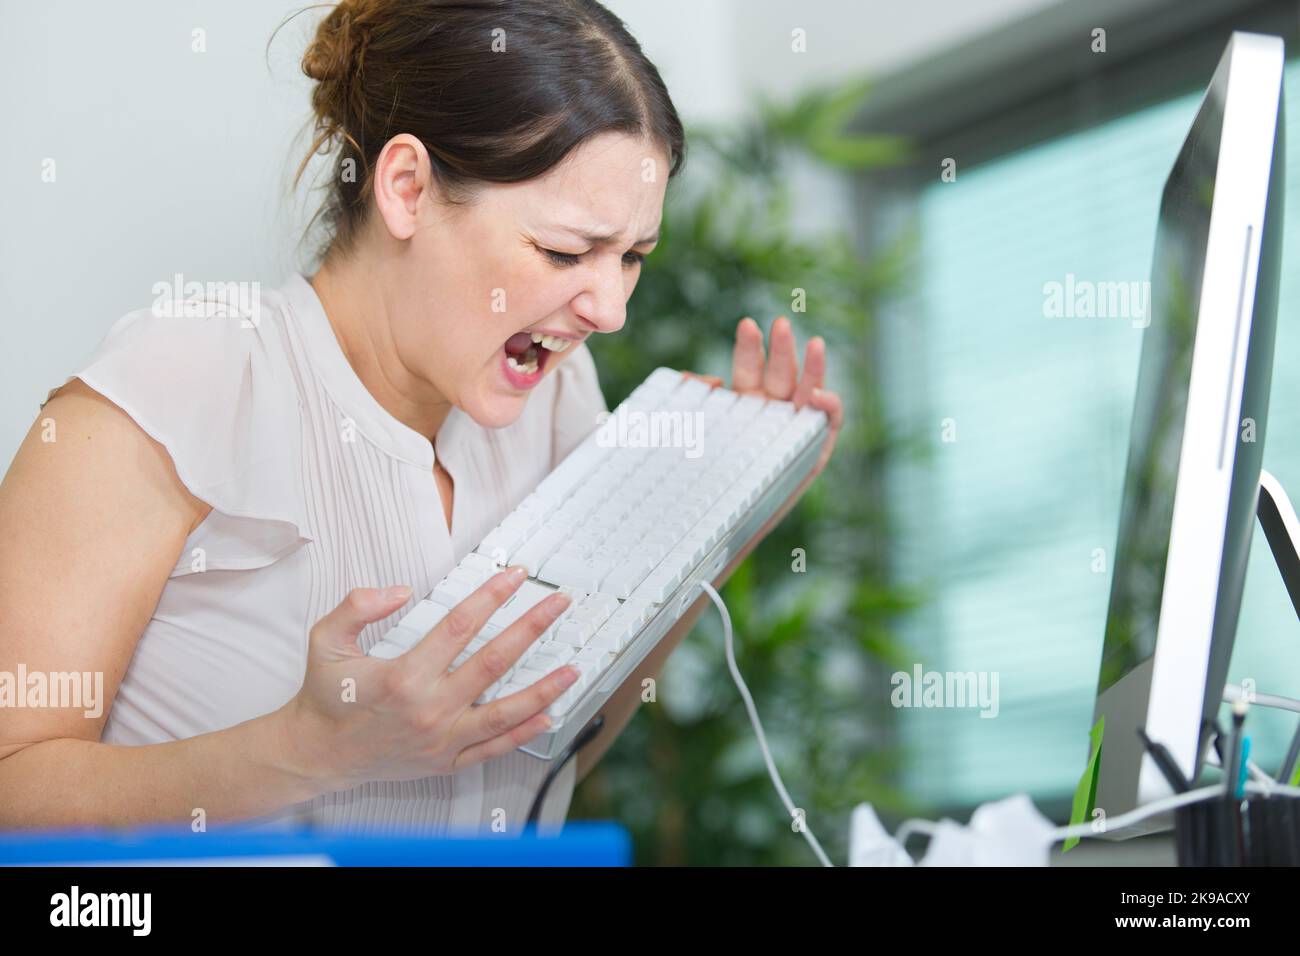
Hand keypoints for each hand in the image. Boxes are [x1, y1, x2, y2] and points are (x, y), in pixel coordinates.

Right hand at [280, 568, 575, 790]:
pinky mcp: (446, 761)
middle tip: (559, 604)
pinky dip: (524, 733)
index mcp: (403, 676)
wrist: (316, 754)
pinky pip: (493, 748)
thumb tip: (399, 591)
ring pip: (504, 712)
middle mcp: (428, 708)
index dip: (491, 597)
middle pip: (493, 662)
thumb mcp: (326, 640)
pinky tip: (549, 715)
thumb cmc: (325, 697)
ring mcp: (441, 739)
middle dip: (531, 628)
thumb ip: (357, 607)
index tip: (515, 576)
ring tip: (573, 667)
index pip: (460, 626)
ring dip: (542, 688)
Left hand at [683, 315, 842, 477]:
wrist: (732, 520)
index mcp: (747, 399)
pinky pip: (829, 420)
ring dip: (812, 366)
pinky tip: (818, 396)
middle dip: (781, 346)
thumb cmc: (713, 477)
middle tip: (780, 323)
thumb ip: (698, 403)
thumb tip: (700, 379)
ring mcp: (797, 424)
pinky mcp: (817, 445)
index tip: (747, 325)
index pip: (750, 366)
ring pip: (809, 388)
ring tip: (814, 343)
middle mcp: (774, 407)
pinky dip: (828, 405)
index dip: (750, 346)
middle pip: (781, 371)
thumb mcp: (699, 435)